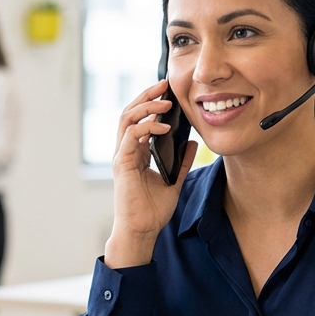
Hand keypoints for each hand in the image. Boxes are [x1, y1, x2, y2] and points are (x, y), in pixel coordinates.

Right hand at [103, 80, 197, 268]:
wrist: (142, 230)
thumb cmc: (153, 210)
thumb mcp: (174, 181)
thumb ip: (182, 162)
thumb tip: (192, 143)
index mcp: (136, 152)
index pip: (139, 118)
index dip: (151, 102)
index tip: (168, 91)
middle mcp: (126, 150)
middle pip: (130, 112)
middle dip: (146, 96)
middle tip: (164, 84)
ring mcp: (122, 156)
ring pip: (127, 119)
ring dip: (146, 107)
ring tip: (165, 102)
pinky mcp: (122, 164)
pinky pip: (131, 137)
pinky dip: (146, 127)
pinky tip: (163, 127)